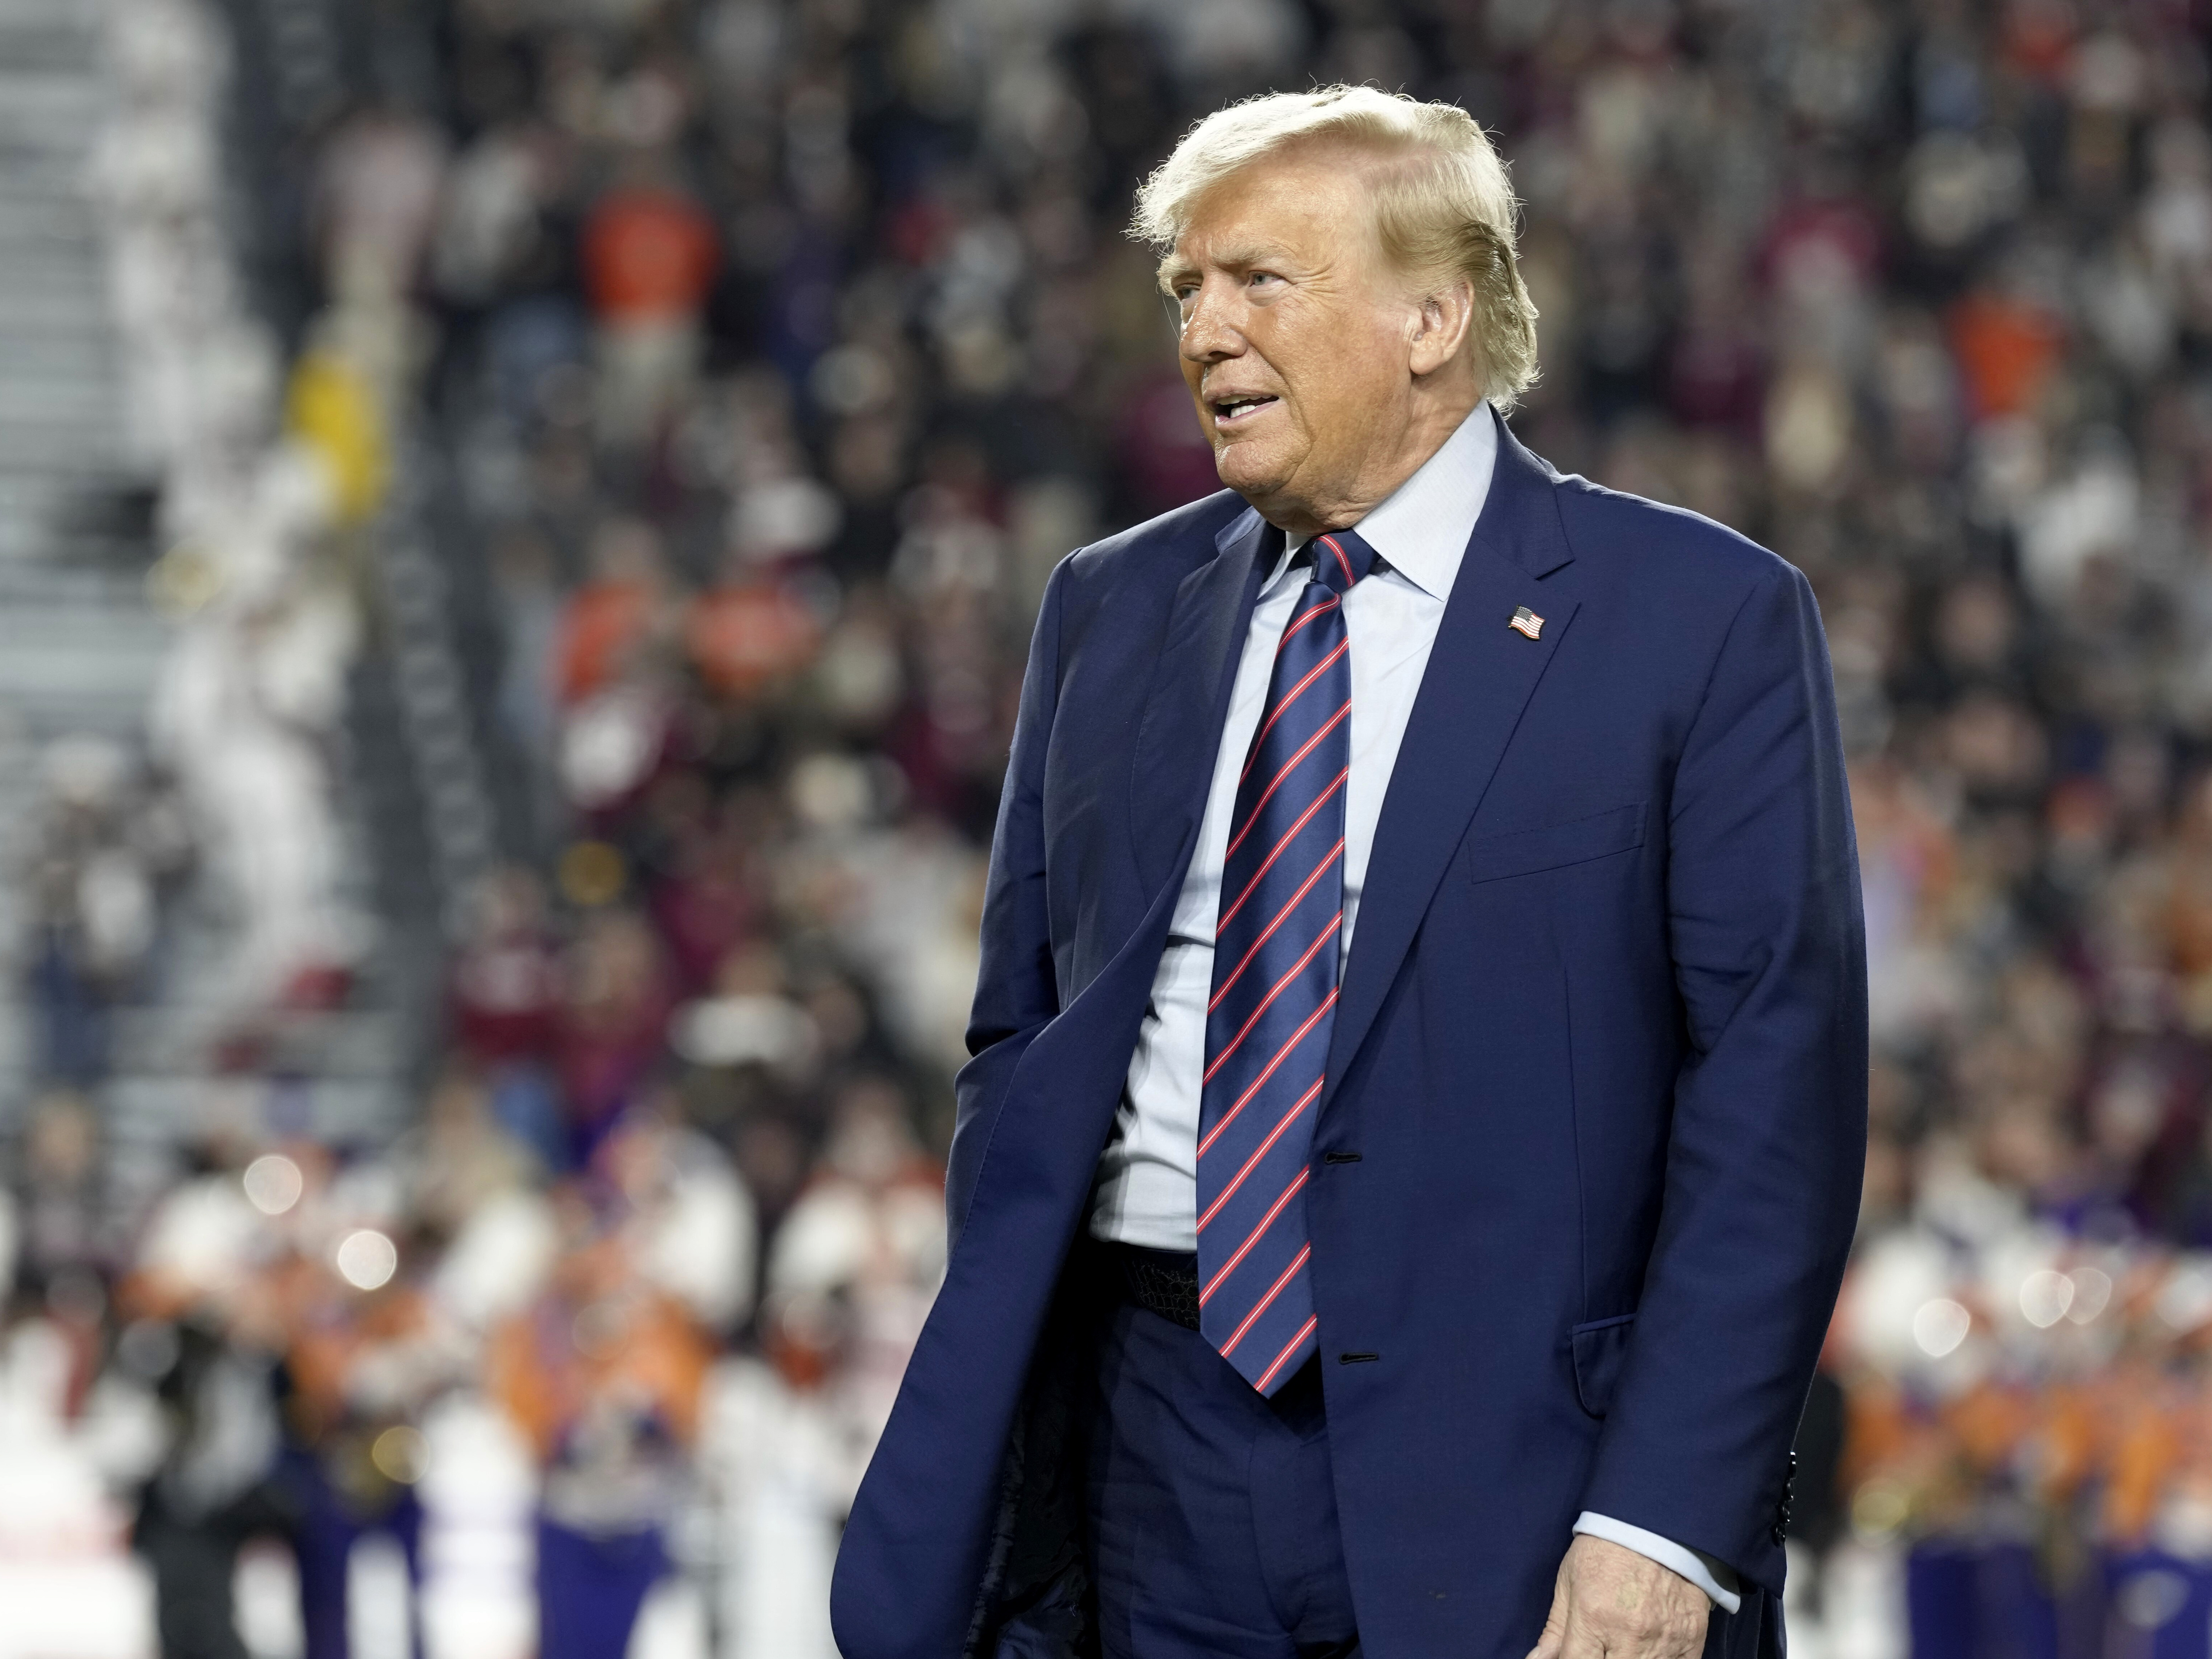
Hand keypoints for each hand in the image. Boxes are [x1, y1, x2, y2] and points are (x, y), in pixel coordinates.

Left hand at [1525, 1534, 1711, 1658]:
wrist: (1655, 1525)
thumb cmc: (1605, 1550)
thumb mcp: (1569, 1581)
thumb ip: (1555, 1629)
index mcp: (1592, 1617)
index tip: (1576, 1652)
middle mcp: (1629, 1636)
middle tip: (1602, 1647)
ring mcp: (1663, 1641)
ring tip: (1623, 1644)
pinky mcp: (1691, 1641)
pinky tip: (1651, 1648)